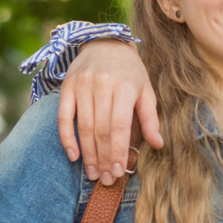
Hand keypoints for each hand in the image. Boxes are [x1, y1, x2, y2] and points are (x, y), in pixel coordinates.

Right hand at [56, 38, 160, 184]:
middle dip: (103, 158)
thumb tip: (158, 144)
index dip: (118, 151)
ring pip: (83, 126)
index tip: (118, 172)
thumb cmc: (130, 72)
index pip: (119, 127)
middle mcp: (102, 85)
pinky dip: (67, 137)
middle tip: (105, 180)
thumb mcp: (146, 91)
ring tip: (92, 173)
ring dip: (87, 154)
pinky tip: (74, 155)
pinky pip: (63, 117)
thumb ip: (150, 118)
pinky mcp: (67, 87)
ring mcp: (82, 85)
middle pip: (101, 130)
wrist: (105, 42)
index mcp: (125, 87)